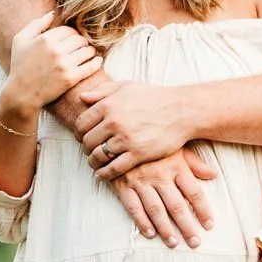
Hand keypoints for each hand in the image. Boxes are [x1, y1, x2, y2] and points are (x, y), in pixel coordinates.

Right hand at [6, 11, 101, 113]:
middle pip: (79, 39)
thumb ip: (35, 24)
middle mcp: (56, 50)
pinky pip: (90, 67)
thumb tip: (52, 13)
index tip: (72, 40)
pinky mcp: (70, 78)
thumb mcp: (20, 41)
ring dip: (90, 51)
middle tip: (82, 46)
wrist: (22, 94)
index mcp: (45, 39)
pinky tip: (97, 61)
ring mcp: (64, 65)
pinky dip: (96, 62)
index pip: (68, 30)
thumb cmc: (19, 66)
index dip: (72, 34)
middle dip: (82, 42)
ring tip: (89, 53)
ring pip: (87, 51)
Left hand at [76, 79, 191, 177]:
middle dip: (86, 147)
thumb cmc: (154, 97)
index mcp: (108, 104)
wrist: (181, 111)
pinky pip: (113, 168)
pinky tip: (101, 175)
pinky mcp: (138, 153)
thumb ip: (103, 91)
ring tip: (95, 163)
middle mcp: (114, 122)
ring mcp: (125, 139)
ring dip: (93, 161)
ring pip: (98, 155)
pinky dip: (104, 174)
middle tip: (89, 150)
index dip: (79, 132)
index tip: (82, 137)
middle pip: (87, 141)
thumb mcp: (127, 86)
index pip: (82, 123)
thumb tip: (82, 97)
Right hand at [110, 150, 217, 245]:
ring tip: (173, 243)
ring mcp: (141, 181)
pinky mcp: (123, 185)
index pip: (194, 192)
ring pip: (156, 209)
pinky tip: (149, 234)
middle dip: (186, 226)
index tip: (209, 225)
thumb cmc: (153, 141)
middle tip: (194, 243)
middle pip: (177, 205)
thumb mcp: (176, 148)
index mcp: (176, 166)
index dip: (203, 210)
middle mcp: (160, 175)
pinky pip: (133, 206)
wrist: (121, 132)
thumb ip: (194, 163)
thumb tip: (213, 175)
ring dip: (165, 228)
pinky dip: (141, 221)